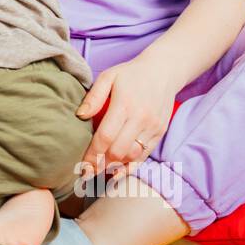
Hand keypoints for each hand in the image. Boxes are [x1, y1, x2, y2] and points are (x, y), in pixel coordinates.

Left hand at [77, 56, 179, 178]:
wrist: (164, 71)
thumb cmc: (131, 74)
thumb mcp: (108, 77)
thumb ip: (93, 97)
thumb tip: (80, 116)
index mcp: (125, 104)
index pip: (105, 137)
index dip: (92, 154)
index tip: (82, 165)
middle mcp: (141, 118)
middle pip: (118, 151)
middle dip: (101, 164)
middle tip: (87, 172)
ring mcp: (153, 127)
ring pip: (132, 156)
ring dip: (114, 167)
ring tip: (98, 171)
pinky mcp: (160, 132)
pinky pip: (145, 155)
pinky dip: (130, 166)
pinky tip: (117, 173)